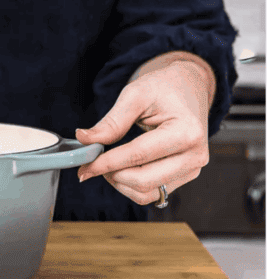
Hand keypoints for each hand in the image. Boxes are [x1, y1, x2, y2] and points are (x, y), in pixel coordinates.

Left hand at [74, 60, 211, 205]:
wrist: (189, 87)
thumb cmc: (163, 87)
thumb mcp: (135, 94)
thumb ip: (111, 121)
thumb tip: (84, 139)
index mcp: (186, 133)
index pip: (138, 155)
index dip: (107, 162)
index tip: (84, 166)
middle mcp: (195, 156)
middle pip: (144, 180)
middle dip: (112, 174)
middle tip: (91, 162)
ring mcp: (193, 169)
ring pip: (149, 193)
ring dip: (120, 183)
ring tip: (105, 164)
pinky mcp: (186, 175)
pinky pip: (155, 192)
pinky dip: (132, 186)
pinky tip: (119, 169)